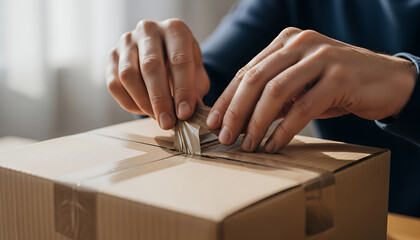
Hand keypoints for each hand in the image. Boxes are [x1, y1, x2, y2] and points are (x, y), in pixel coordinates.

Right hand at [106, 19, 209, 128]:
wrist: (162, 52)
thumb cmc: (182, 64)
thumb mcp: (197, 72)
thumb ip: (197, 90)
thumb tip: (195, 112)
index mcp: (175, 29)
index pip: (179, 60)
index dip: (183, 89)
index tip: (185, 113)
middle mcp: (148, 30)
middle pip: (151, 66)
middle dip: (160, 99)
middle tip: (168, 122)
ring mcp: (127, 42)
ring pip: (129, 75)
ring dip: (143, 102)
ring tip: (157, 118)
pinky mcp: (112, 56)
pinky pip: (114, 84)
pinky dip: (130, 102)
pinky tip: (144, 111)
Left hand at [207, 27, 416, 152]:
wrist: (387, 80)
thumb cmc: (338, 84)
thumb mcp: (301, 84)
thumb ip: (273, 95)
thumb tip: (239, 120)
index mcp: (287, 41)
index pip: (247, 71)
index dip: (228, 99)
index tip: (214, 122)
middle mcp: (301, 43)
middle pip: (255, 79)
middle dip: (235, 111)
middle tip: (225, 137)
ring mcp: (321, 57)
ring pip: (275, 92)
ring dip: (256, 123)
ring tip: (247, 145)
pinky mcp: (339, 78)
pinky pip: (302, 108)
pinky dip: (284, 130)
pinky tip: (274, 144)